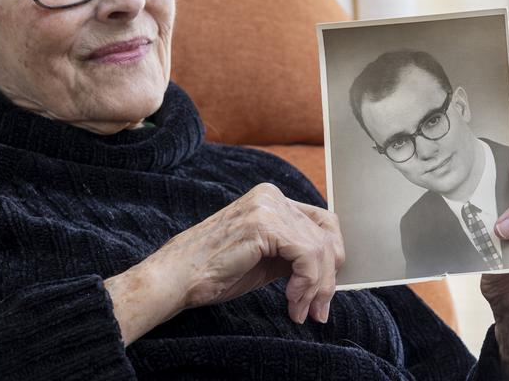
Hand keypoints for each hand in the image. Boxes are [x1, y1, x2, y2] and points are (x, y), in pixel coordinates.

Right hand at [105, 183, 343, 344]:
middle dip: (327, 279)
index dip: (331, 258)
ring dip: (316, 288)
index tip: (323, 293)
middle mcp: (271, 196)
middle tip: (317, 311)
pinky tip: (291, 302)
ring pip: (319, 249)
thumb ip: (293, 253)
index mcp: (270, 199)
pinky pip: (307, 256)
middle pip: (325, 235)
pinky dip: (306, 284)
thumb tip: (331, 268)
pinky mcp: (264, 224)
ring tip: (300, 311)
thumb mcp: (265, 258)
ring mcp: (267, 207)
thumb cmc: (214, 272)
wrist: (177, 278)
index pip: (323, 221)